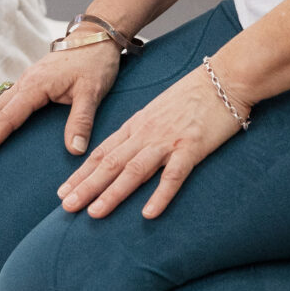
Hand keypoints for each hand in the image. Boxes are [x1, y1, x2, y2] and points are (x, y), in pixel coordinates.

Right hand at [0, 36, 121, 164]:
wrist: (98, 36)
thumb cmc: (96, 62)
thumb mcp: (93, 91)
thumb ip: (82, 120)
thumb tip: (75, 150)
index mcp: (35, 86)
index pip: (7, 118)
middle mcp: (25, 83)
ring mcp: (25, 81)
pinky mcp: (31, 82)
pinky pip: (4, 101)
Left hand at [54, 65, 241, 221]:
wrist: (226, 77)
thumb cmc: (195, 94)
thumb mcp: (159, 109)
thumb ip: (142, 130)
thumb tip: (126, 150)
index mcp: (138, 124)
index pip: (102, 152)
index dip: (81, 173)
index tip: (63, 192)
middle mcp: (147, 133)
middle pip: (111, 162)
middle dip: (86, 186)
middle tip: (66, 207)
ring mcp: (169, 140)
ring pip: (134, 169)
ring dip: (113, 192)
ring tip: (95, 213)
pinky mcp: (193, 146)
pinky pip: (174, 174)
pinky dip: (160, 194)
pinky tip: (149, 213)